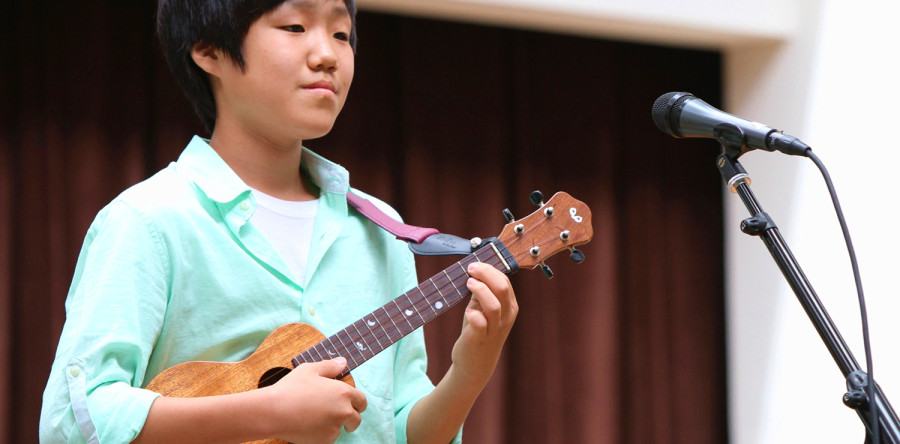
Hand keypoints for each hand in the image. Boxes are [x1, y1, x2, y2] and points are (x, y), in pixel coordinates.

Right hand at [264, 358, 367, 443]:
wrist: (274, 412)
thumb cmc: (291, 389)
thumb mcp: (310, 370)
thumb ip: (330, 366)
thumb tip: (343, 362)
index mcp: (344, 393)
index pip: (362, 401)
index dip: (358, 403)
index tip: (353, 406)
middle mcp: (343, 411)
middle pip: (356, 419)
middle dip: (350, 418)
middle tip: (336, 416)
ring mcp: (335, 428)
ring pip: (340, 429)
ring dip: (334, 426)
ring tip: (316, 418)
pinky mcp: (324, 441)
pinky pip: (328, 439)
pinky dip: (322, 435)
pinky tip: (309, 426)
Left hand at [450, 262, 518, 387]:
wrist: (475, 364)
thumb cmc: (478, 332)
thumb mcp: (483, 309)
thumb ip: (483, 291)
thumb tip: (475, 270)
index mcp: (509, 306)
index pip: (505, 281)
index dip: (489, 269)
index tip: (474, 265)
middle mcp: (506, 317)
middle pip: (502, 288)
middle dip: (485, 274)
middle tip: (470, 270)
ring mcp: (494, 328)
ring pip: (493, 304)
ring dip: (480, 290)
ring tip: (468, 284)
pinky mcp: (480, 338)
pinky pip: (480, 323)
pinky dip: (473, 314)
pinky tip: (468, 311)